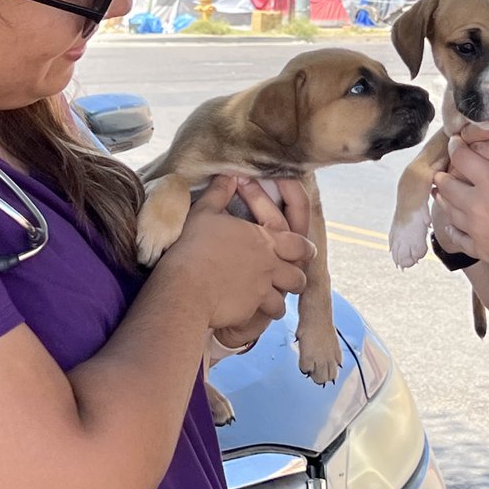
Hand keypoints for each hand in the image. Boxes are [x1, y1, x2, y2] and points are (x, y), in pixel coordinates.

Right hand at [153, 175, 315, 330]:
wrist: (186, 288)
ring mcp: (264, 289)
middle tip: (291, 274)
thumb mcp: (204, 213)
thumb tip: (228, 175)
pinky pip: (270, 313)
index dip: (302, 246)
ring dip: (282, 295)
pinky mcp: (254, 309)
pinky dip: (267, 312)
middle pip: (299, 273)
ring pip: (287, 296)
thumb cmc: (193, 247)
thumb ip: (219, 193)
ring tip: (275, 295)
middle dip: (297, 275)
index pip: (299, 242)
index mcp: (265, 239)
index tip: (301, 246)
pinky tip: (259, 310)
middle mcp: (271, 265)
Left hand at [434, 116, 488, 293]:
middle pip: (445, 183)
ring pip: (446, 208)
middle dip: (448, 171)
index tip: (461, 141)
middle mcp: (477, 207)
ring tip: (452, 186)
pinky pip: (453, 235)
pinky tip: (457, 219)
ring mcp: (474, 231)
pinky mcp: (478, 250)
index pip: (462, 158)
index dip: (458, 147)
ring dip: (446, 196)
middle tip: (455, 165)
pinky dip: (451, 225)